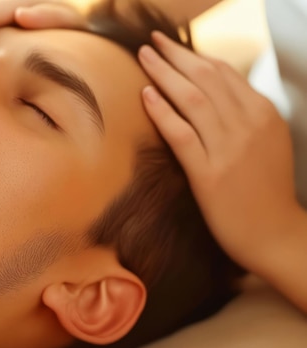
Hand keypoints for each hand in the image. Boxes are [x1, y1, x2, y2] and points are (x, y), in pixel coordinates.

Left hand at [138, 31, 301, 271]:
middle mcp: (248, 125)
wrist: (275, 234)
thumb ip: (244, 114)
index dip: (194, 55)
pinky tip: (145, 95)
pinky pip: (181, 134)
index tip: (172, 47)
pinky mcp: (210, 174)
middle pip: (206, 77)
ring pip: (192, 99)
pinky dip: (162, 111)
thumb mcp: (268, 141)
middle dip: (175, 55)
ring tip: (143, 57)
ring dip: (164, 73)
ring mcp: (229, 149)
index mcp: (263, 114)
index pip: (224, 73)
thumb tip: (214, 90)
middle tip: (151, 42)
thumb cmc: (266, 189)